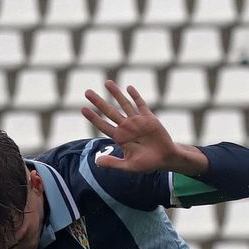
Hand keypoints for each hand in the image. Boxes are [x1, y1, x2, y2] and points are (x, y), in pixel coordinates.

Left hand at [83, 80, 200, 174]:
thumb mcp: (129, 166)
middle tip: (87, 92)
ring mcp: (137, 121)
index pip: (103, 125)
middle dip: (99, 102)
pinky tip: (128, 88)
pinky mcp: (149, 118)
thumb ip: (113, 163)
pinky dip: (135, 96)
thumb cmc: (147, 163)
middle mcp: (126, 127)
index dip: (93, 118)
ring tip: (107, 82)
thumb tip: (97, 161)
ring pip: (124, 104)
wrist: (165, 158)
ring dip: (116, 93)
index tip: (83, 109)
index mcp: (120, 138)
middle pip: (109, 112)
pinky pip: (141, 105)